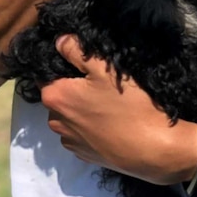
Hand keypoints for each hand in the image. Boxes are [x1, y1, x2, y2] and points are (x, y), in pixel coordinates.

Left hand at [41, 35, 196, 184]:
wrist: (151, 147)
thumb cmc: (127, 103)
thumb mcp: (104, 68)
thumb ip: (76, 51)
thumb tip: (58, 41)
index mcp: (56, 97)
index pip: (45, 75)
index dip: (61, 65)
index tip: (81, 62)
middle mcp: (55, 121)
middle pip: (58, 96)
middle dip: (72, 87)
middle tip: (98, 80)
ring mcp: (70, 141)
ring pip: (69, 116)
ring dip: (80, 108)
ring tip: (106, 101)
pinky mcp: (85, 155)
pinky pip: (80, 133)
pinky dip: (89, 126)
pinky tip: (109, 121)